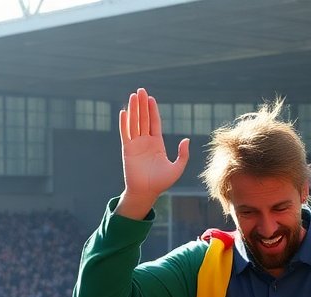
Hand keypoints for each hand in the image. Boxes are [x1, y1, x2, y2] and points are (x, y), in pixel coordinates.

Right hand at [115, 88, 189, 219]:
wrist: (146, 192)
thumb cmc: (161, 183)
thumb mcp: (177, 168)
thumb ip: (183, 154)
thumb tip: (186, 140)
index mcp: (157, 144)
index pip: (154, 122)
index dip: (152, 110)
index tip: (151, 98)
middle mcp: (145, 141)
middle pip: (143, 118)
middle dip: (142, 104)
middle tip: (141, 90)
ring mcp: (135, 144)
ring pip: (134, 123)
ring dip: (133, 109)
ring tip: (133, 96)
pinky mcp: (127, 149)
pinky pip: (125, 133)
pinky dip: (124, 123)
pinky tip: (124, 112)